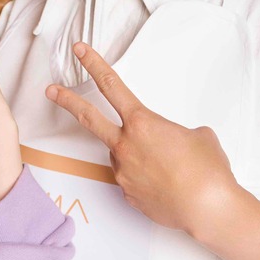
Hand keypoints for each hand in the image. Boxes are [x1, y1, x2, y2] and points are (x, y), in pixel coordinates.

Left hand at [46, 43, 237, 235]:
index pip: (111, 85)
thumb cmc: (207, 170)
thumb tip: (171, 142)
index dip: (93, 64)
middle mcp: (125, 146)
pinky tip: (167, 184)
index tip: (80, 51)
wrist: (208, 208)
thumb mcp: (198, 136)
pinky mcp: (128, 195)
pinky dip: (147, 178)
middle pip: (89, 118)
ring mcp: (123, 172)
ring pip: (122, 155)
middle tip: (52, 91)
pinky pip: (133, 179)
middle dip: (67, 101)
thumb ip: (174, 132)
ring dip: (136, 154)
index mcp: (142, 123)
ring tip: (168, 166)